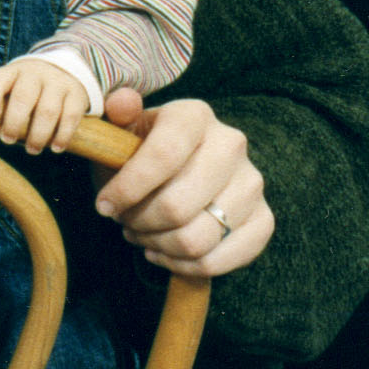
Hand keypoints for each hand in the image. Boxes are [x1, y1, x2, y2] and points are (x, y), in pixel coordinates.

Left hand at [0, 56, 89, 155]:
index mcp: (12, 72)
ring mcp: (57, 82)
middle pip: (23, 97)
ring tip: (33, 149)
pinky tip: (56, 147)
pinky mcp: (76, 94)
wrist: (62, 70)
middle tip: (9, 140)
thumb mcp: (9, 94)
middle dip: (14, 123)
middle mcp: (35, 73)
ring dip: (39, 134)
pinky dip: (63, 135)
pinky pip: (71, 116)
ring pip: (48, 110)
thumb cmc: (26, 90)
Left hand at [91, 86, 273, 279]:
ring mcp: (252, 183)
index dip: (127, 189)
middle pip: (176, 207)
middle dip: (140, 223)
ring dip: (159, 246)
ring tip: (144, 235)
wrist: (184, 173)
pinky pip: (219, 260)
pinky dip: (184, 266)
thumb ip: (118, 117)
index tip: (104, 206)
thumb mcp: (124, 133)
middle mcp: (231, 144)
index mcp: (194, 116)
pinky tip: (166, 253)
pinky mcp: (264, 219)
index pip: (162, 156)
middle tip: (126, 221)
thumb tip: (121, 102)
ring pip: (195, 240)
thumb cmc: (143, 155)